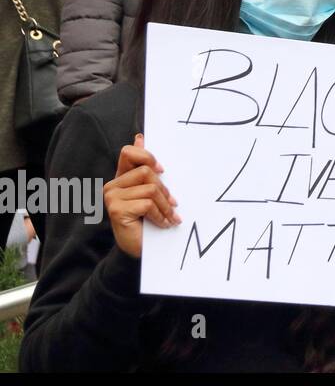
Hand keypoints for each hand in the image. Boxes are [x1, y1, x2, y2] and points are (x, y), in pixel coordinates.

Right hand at [104, 134, 180, 257]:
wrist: (139, 248)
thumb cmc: (147, 219)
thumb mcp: (150, 191)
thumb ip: (145, 167)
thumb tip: (140, 137)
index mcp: (121, 177)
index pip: (128, 152)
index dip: (147, 157)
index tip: (162, 170)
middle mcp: (112, 185)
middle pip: (146, 172)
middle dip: (164, 189)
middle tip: (173, 204)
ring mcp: (111, 197)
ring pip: (150, 189)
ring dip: (165, 205)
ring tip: (170, 216)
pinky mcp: (116, 210)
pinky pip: (147, 204)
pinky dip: (160, 215)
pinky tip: (162, 224)